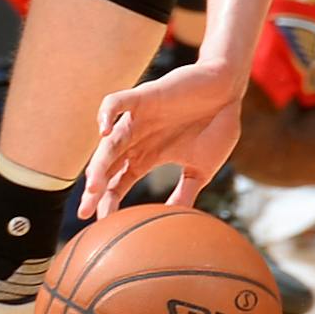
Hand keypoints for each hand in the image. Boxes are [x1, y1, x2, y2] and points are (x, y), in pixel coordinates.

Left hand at [79, 61, 245, 219]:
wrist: (229, 90)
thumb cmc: (217, 126)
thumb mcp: (202, 169)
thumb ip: (185, 193)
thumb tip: (174, 222)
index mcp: (147, 156)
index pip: (118, 183)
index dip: (108, 202)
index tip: (103, 223)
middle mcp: (137, 139)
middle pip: (107, 167)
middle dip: (95, 189)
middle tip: (85, 210)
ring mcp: (138, 118)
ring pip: (109, 142)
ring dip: (99, 163)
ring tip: (93, 185)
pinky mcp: (145, 97)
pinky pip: (117, 102)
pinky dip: (107, 114)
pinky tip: (104, 131)